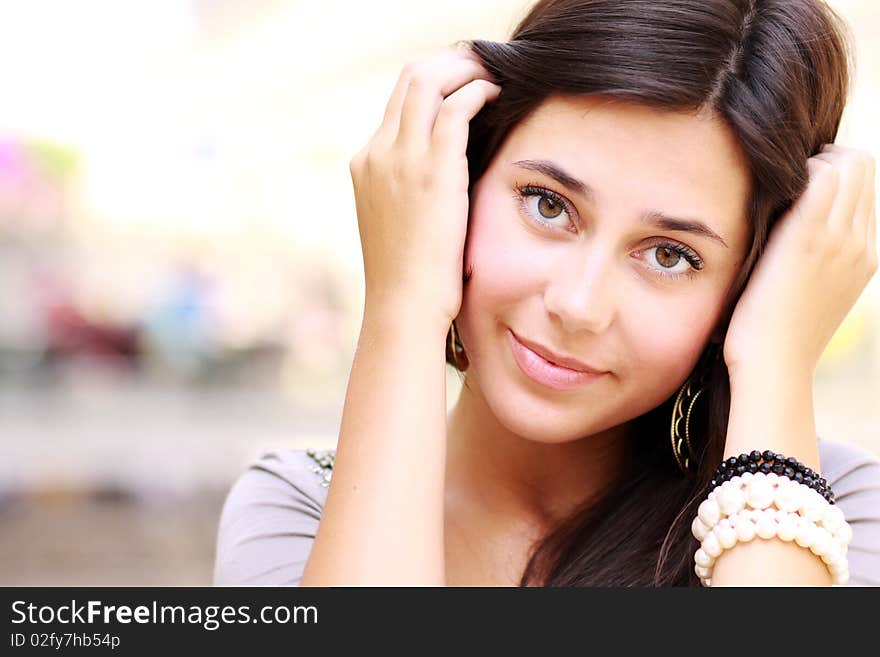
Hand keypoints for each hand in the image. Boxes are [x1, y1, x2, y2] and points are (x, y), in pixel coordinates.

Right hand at [349, 47, 500, 328]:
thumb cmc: (410, 276)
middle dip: (449, 62)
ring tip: (493, 72)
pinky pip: (455, 109)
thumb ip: (411, 188)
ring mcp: (400, 160)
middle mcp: (377, 153)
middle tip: (481, 63)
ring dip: (464, 68)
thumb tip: (446, 174)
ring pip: (428, 82)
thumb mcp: (399, 222)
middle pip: (410, 79)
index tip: (461, 80)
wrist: (403, 307)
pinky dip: (477, 92)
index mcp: (366, 163)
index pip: (398, 101)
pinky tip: (497, 94)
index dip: (433, 81)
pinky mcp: (432, 172)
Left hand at [724, 144, 876, 376]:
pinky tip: (769, 193)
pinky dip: (797, 171)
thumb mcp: (812, 294)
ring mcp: (840, 239)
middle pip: (863, 166)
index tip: (799, 184)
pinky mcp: (809, 238)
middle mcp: (861, 242)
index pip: (866, 188)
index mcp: (866, 255)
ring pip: (847, 164)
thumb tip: (791, 238)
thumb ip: (817, 261)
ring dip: (810, 162)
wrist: (774, 366)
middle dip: (826, 159)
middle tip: (787, 179)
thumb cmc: (776, 335)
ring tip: (777, 186)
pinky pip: (820, 177)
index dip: (834, 173)